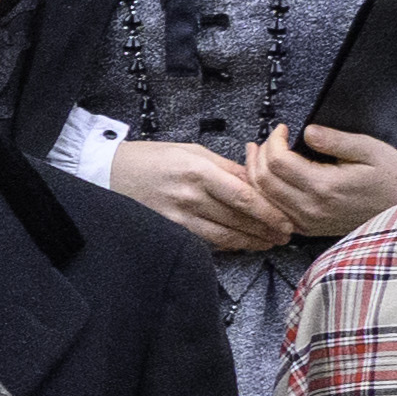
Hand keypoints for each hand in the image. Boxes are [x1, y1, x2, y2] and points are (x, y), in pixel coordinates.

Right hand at [93, 134, 290, 252]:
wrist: (109, 173)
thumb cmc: (151, 158)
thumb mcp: (191, 151)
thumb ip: (225, 167)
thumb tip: (255, 181)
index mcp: (198, 170)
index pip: (243, 195)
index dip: (268, 211)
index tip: (287, 219)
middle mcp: (190, 196)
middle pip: (238, 219)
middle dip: (266, 229)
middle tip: (287, 235)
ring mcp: (178, 216)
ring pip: (224, 235)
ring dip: (251, 241)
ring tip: (270, 242)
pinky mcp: (170, 229)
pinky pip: (206, 240)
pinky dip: (228, 244)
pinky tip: (243, 244)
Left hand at [244, 122, 396, 245]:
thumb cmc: (389, 176)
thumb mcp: (369, 150)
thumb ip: (336, 140)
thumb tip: (308, 131)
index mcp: (325, 187)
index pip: (278, 163)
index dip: (274, 141)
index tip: (282, 128)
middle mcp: (311, 208)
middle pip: (264, 181)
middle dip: (260, 155)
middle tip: (268, 139)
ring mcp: (307, 222)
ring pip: (263, 199)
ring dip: (255, 174)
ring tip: (259, 153)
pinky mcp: (306, 229)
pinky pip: (273, 212)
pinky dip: (263, 194)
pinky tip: (266, 177)